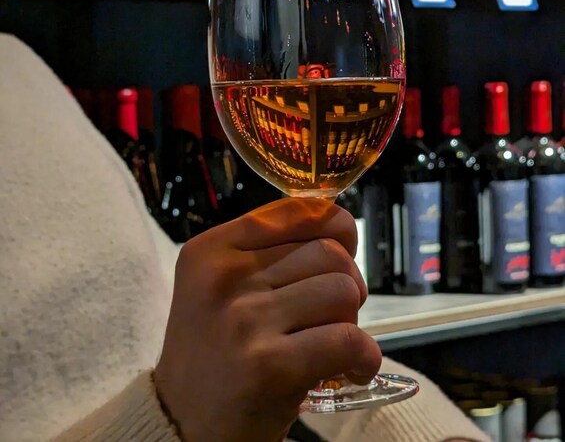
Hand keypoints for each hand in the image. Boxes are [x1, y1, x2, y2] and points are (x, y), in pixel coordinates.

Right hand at [154, 198, 381, 441]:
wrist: (180, 423)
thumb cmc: (213, 348)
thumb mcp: (221, 285)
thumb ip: (269, 252)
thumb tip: (339, 230)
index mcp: (213, 248)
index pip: (299, 211)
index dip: (337, 228)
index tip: (342, 251)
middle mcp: (226, 276)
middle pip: (330, 252)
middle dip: (348, 282)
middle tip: (333, 313)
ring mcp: (246, 319)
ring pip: (343, 291)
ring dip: (351, 321)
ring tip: (332, 343)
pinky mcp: (270, 365)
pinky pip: (348, 340)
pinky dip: (364, 357)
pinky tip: (350, 370)